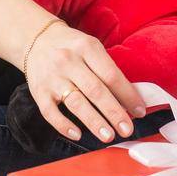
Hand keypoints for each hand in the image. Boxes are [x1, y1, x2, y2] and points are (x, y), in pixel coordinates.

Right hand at [24, 20, 147, 144]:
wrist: (36, 39)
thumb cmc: (71, 47)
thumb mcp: (91, 48)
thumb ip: (108, 70)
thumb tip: (130, 100)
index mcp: (87, 48)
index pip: (111, 75)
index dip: (128, 95)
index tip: (140, 111)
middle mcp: (68, 62)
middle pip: (95, 90)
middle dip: (114, 112)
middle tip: (127, 129)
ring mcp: (52, 77)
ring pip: (75, 103)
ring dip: (93, 121)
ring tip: (108, 136)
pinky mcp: (39, 92)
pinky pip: (50, 112)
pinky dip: (63, 125)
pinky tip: (77, 134)